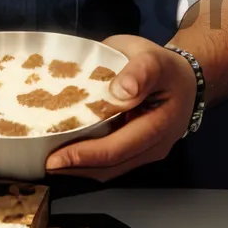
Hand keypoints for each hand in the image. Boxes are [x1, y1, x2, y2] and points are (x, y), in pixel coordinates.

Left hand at [44, 35, 193, 180]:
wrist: (183, 77)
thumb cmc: (163, 65)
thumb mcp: (152, 57)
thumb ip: (139, 71)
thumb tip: (122, 91)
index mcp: (160, 124)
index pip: (118, 148)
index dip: (85, 155)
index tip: (55, 158)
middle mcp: (155, 146)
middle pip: (112, 166)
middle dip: (76, 168)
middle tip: (44, 164)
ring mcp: (146, 152)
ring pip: (111, 169)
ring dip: (81, 169)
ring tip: (51, 163)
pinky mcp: (137, 151)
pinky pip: (113, 162)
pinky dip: (90, 162)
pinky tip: (69, 155)